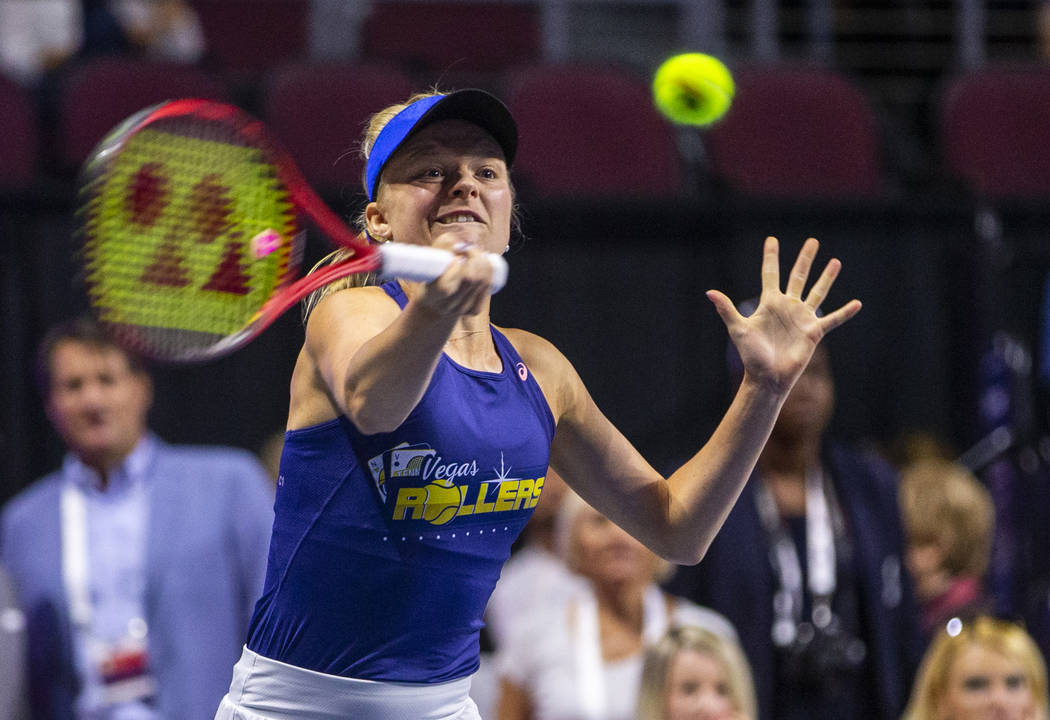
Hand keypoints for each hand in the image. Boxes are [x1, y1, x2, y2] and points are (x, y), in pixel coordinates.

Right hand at [418, 243, 492, 317]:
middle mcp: (448, 305)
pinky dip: (489, 271)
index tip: (457, 255)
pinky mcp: (474, 309)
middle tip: (469, 247)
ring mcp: (463, 309)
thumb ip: (443, 245)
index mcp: (432, 295)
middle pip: (470, 280)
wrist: (436, 304)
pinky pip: (487, 287)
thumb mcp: (430, 260)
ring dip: (483, 262)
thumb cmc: (431, 275)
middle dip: (474, 257)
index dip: (455, 268)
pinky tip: (485, 261)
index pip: (445, 286)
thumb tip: (464, 241)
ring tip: (477, 252)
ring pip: (481, 282)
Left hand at [707, 236, 860, 393]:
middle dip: (805, 259)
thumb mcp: (738, 329)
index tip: (772, 240)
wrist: (767, 377)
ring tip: (836, 262)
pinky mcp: (814, 332)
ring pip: (818, 292)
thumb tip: (709, 292)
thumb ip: (727, 309)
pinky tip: (857, 303)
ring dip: (826, 277)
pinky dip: (845, 312)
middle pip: (798, 277)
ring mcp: (802, 318)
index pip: (770, 274)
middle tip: (812, 241)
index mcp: (769, 303)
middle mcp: (787, 307)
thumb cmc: (751, 355)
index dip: (771, 257)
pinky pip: (833, 319)